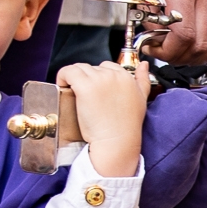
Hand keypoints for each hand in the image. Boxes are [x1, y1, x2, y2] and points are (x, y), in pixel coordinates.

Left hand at [61, 61, 149, 177]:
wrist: (116, 142)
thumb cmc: (127, 127)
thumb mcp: (142, 100)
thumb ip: (143, 80)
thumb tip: (144, 65)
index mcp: (126, 77)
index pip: (107, 66)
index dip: (98, 78)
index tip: (94, 91)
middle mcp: (113, 75)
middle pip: (92, 68)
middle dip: (86, 79)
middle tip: (84, 97)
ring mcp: (99, 79)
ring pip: (79, 68)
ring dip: (73, 78)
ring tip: (72, 92)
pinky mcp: (85, 87)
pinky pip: (68, 72)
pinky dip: (62, 77)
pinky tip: (63, 86)